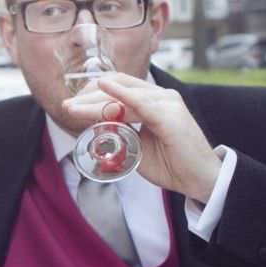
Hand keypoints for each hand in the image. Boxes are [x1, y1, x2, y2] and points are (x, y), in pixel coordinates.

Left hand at [64, 73, 221, 201]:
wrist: (198, 180)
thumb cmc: (170, 164)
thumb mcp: (135, 146)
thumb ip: (117, 133)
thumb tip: (94, 128)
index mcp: (152, 102)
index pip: (118, 89)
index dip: (93, 94)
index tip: (71, 105)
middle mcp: (160, 97)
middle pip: (117, 88)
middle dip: (88, 97)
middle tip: (66, 106)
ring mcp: (166, 103)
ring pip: (123, 96)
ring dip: (95, 101)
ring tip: (73, 107)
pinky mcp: (170, 115)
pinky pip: (141, 103)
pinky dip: (122, 94)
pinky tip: (105, 86)